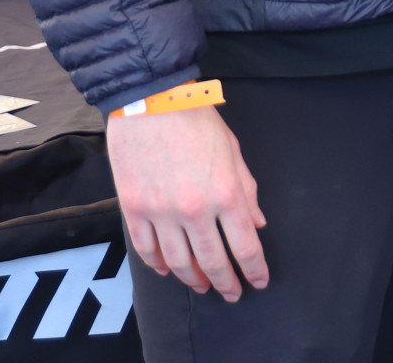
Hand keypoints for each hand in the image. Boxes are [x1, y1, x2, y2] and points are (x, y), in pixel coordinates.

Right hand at [105, 103, 267, 299]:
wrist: (150, 99)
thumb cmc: (196, 119)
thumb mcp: (232, 150)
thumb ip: (246, 190)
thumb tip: (256, 223)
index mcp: (226, 193)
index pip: (245, 247)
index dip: (254, 270)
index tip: (259, 281)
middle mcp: (194, 210)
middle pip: (213, 262)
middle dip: (226, 283)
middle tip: (232, 293)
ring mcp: (161, 212)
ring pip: (179, 263)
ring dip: (194, 279)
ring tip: (202, 285)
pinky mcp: (134, 208)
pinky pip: (147, 249)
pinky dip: (159, 265)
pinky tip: (169, 270)